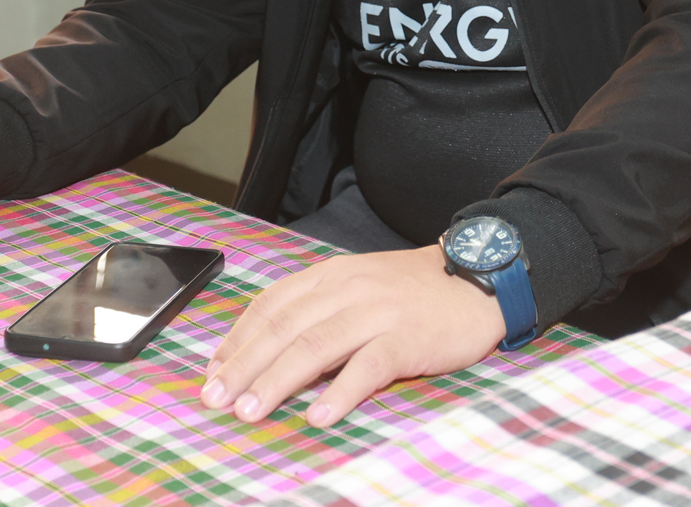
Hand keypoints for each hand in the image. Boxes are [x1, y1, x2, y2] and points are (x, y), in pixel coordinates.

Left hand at [200, 247, 505, 427]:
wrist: (478, 278)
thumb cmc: (415, 291)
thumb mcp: (360, 286)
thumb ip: (319, 311)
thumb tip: (272, 353)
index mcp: (331, 276)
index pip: (271, 305)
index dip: (238, 339)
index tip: (213, 370)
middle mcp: (348, 289)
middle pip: (284, 328)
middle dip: (245, 365)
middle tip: (216, 398)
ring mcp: (378, 312)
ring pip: (316, 345)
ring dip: (278, 380)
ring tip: (252, 410)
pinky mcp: (407, 338)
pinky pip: (368, 366)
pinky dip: (341, 392)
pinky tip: (321, 415)